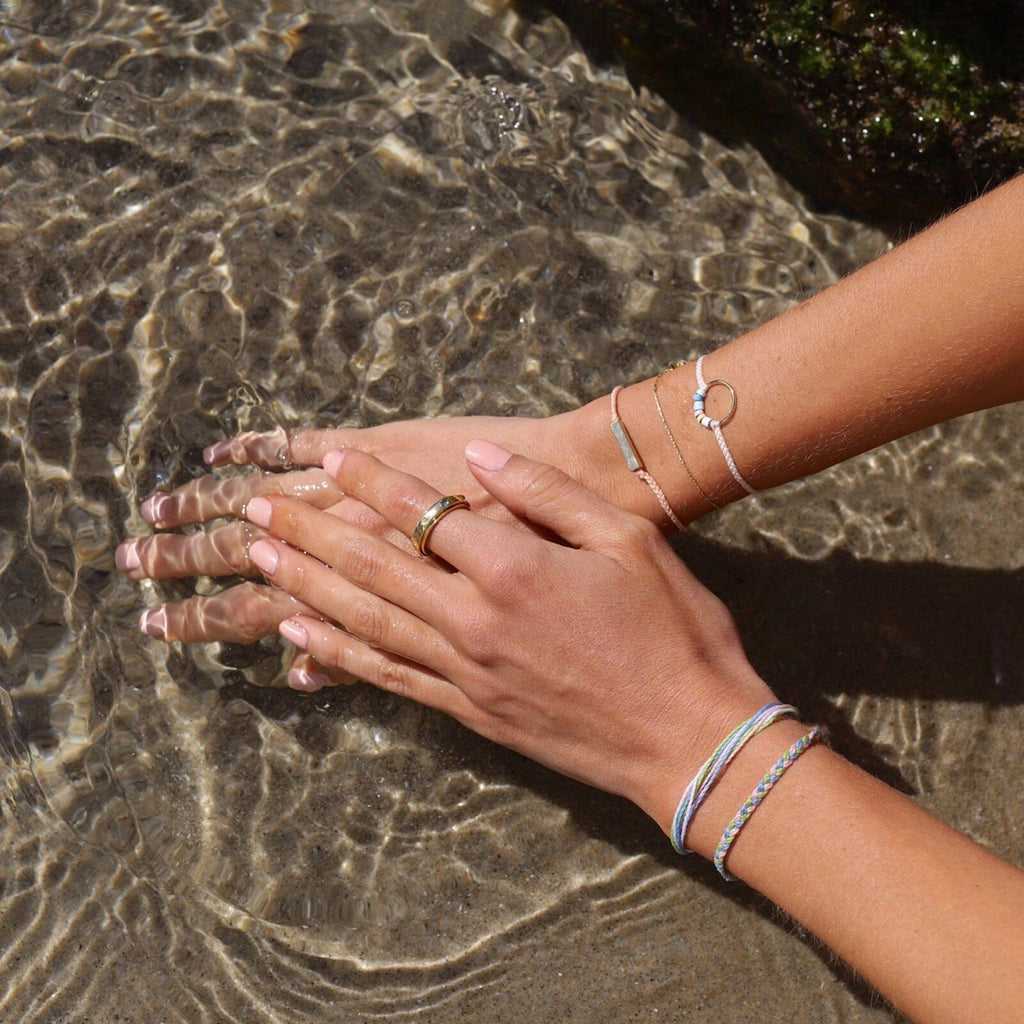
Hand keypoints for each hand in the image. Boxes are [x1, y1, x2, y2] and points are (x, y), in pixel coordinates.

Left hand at [235, 440, 774, 831]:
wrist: (689, 739)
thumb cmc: (674, 631)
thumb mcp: (628, 540)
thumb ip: (547, 494)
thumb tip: (478, 461)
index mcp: (513, 568)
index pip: (422, 512)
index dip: (372, 483)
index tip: (331, 461)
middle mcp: (473, 620)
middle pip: (372, 566)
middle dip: (309, 532)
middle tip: (256, 509)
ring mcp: (466, 671)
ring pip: (365, 621)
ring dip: (305, 587)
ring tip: (257, 560)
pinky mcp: (470, 711)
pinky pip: (388, 677)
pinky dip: (338, 654)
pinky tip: (300, 637)